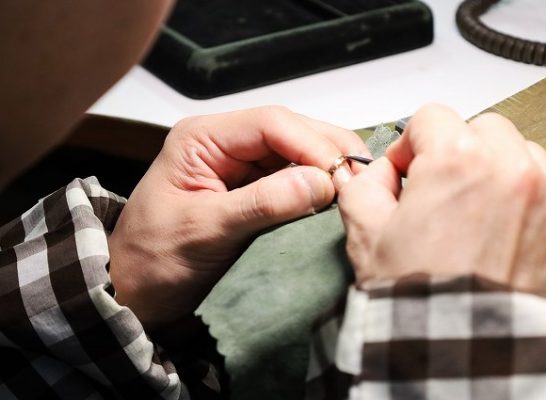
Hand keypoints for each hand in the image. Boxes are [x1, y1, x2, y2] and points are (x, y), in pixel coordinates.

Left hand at [108, 106, 369, 329]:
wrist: (136, 291)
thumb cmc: (153, 259)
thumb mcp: (204, 230)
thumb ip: (261, 203)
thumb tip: (321, 182)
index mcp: (202, 138)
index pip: (271, 123)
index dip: (312, 145)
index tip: (341, 176)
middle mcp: (224, 143)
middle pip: (290, 131)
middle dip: (327, 153)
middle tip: (359, 182)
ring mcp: (240, 166)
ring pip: (297, 153)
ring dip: (327, 170)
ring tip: (353, 193)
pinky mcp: (251, 189)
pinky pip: (293, 179)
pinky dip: (317, 189)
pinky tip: (334, 201)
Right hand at [339, 104, 545, 307]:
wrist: (469, 355)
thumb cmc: (421, 299)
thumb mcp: (367, 235)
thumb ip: (364, 187)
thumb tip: (378, 175)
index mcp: (457, 161)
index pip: (431, 117)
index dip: (411, 144)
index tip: (407, 172)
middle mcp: (513, 170)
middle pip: (482, 128)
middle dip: (458, 151)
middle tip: (442, 191)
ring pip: (521, 155)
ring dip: (496, 172)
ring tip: (475, 215)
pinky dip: (525, 202)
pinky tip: (503, 236)